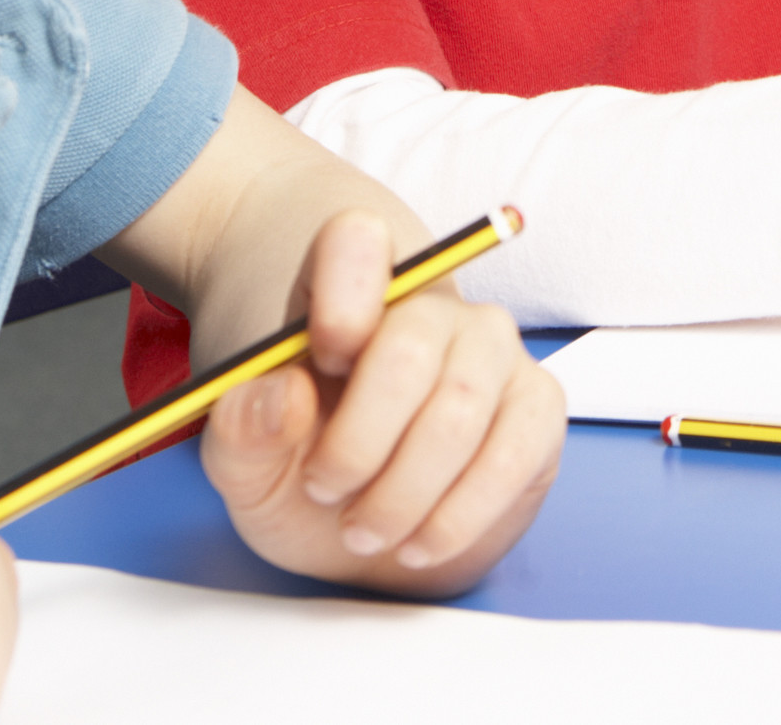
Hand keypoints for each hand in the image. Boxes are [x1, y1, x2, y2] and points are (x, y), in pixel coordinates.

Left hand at [200, 208, 565, 596]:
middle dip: (358, 442)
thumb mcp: (244, 461)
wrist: (364, 515)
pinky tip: (421, 542)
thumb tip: (285, 395)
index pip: (357, 239)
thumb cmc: (303, 464)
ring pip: (459, 408)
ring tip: (364, 531)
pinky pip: (513, 453)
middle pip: (408, 346)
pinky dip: (459, 514)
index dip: (343, 293)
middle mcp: (432, 303)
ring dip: (403, 491)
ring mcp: (493, 351)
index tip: (321, 356)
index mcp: (349, 285)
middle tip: (323, 491)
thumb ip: (242, 428)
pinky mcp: (538, 406)